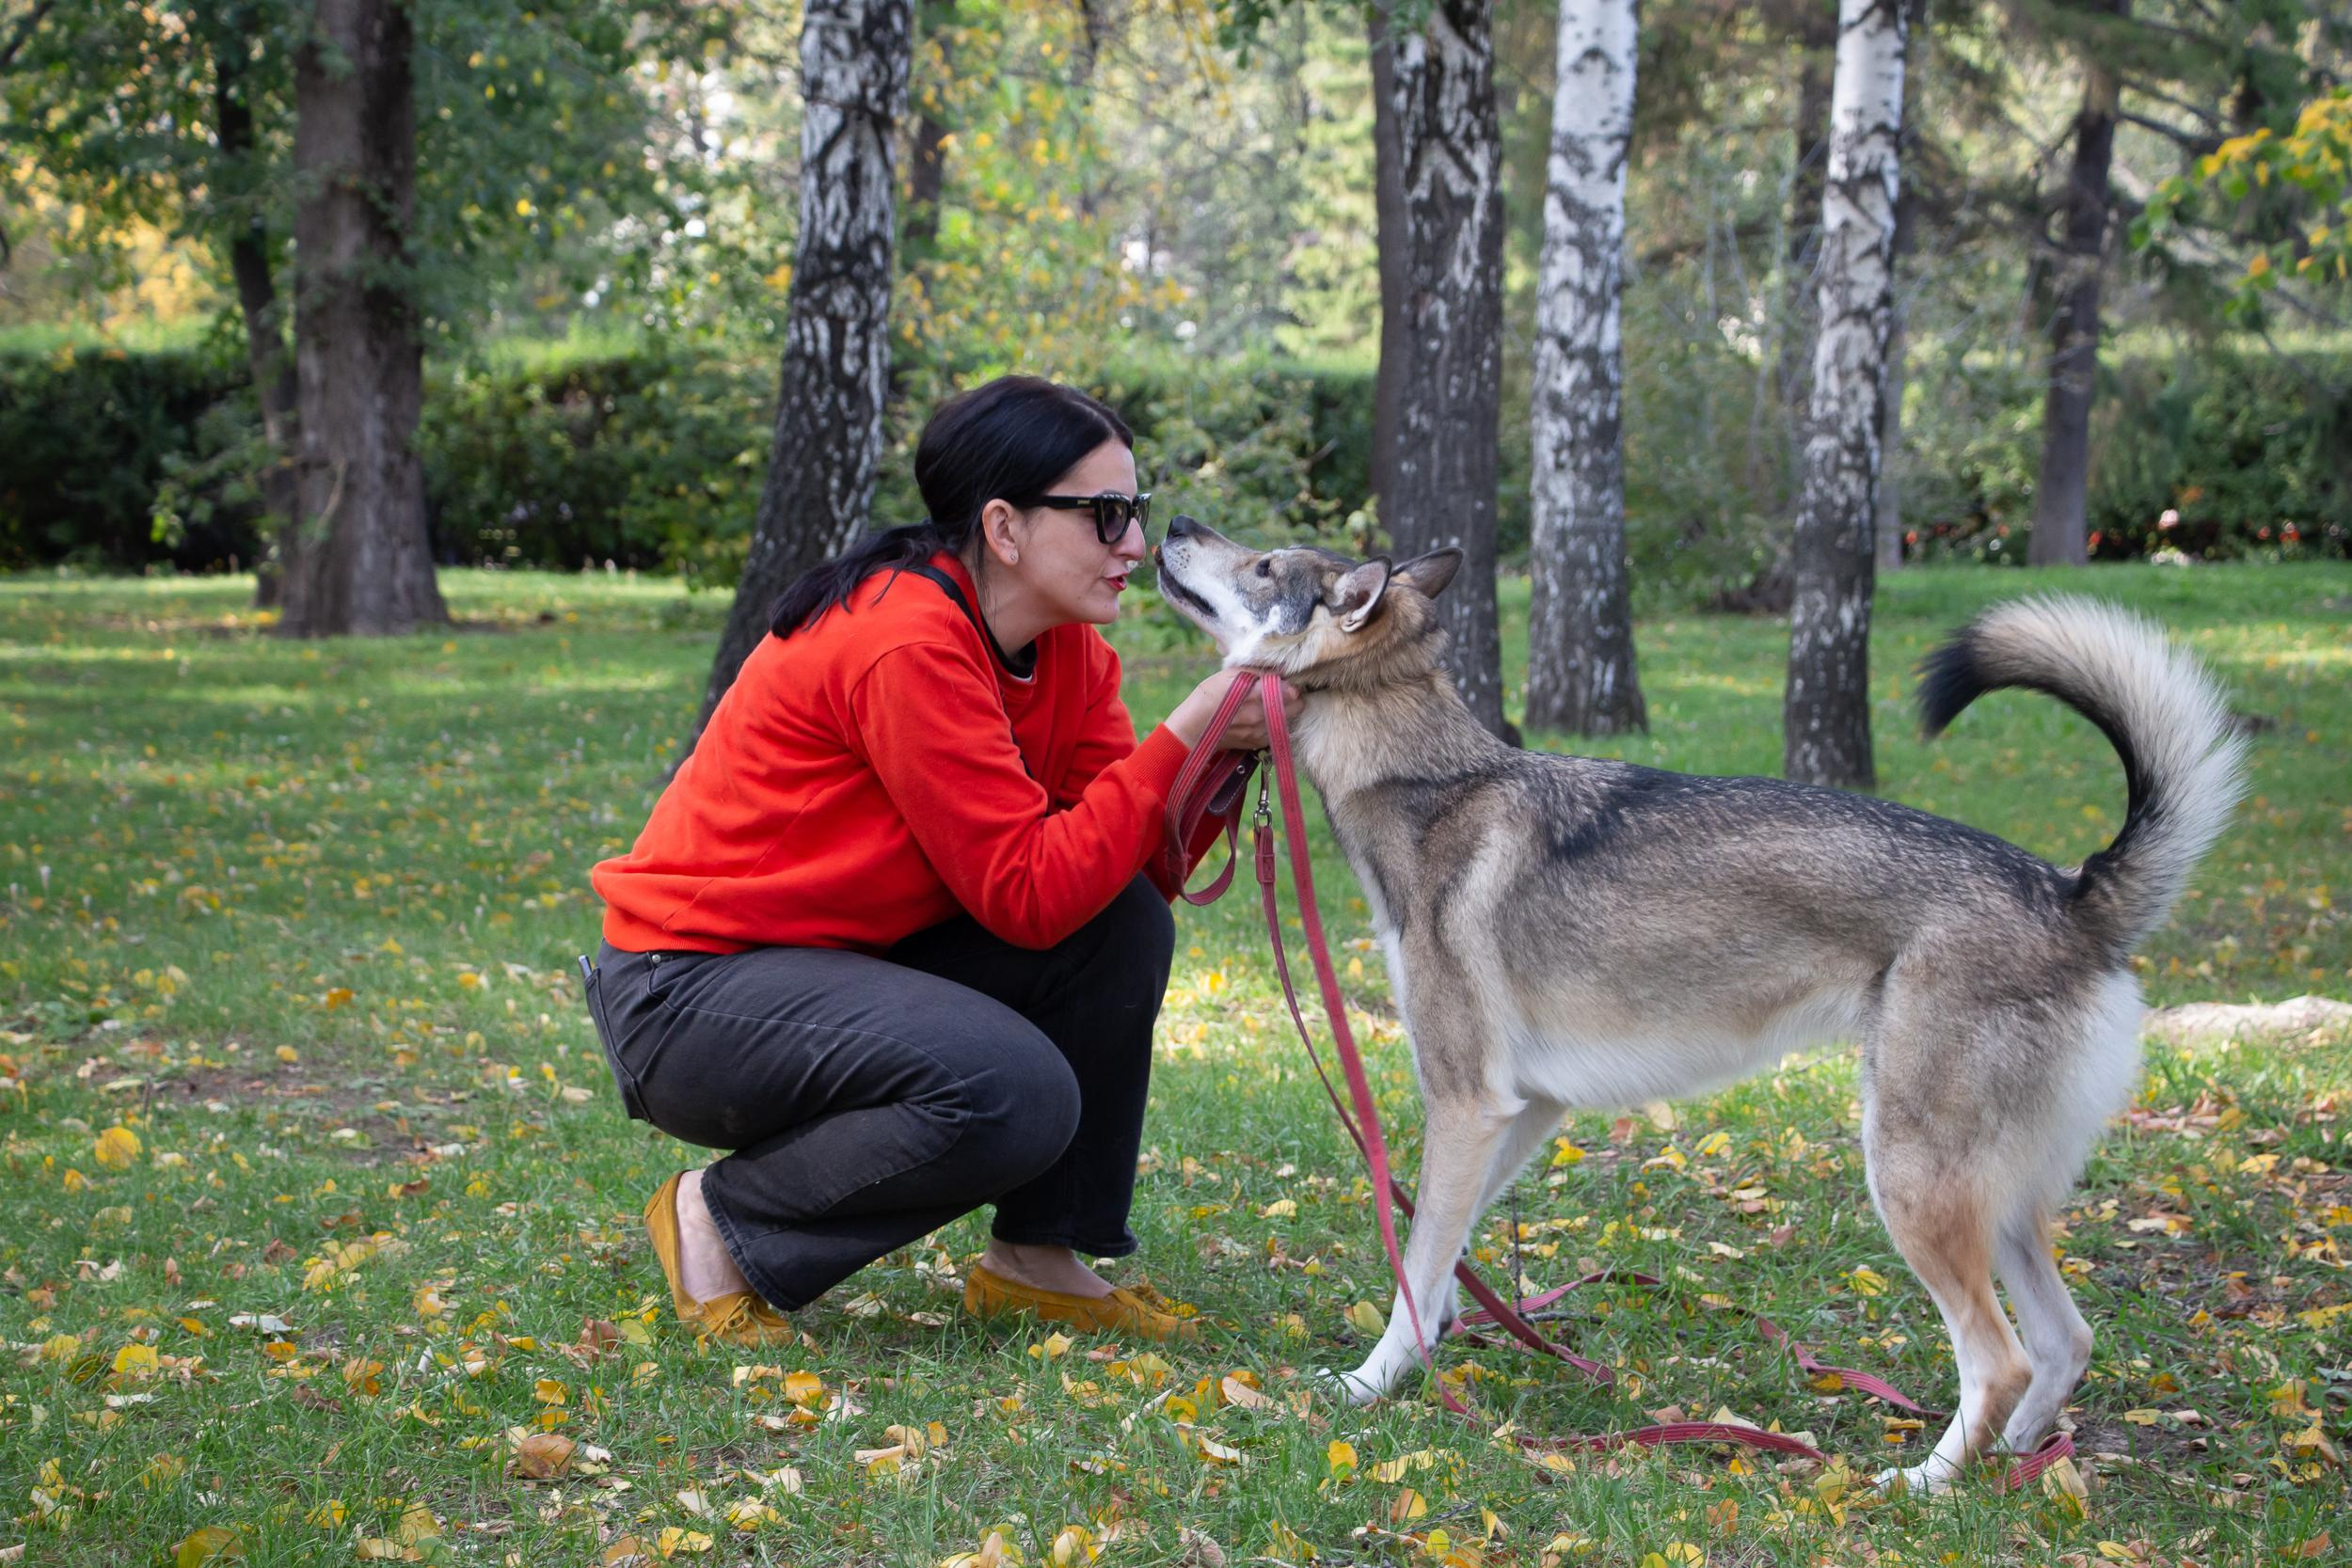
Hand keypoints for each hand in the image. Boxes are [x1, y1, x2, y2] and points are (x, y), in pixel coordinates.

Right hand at [1165, 668, 1305, 751]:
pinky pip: (1278, 732)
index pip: (1292, 690)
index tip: (1284, 682)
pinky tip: (1263, 717)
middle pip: (1297, 706)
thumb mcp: (1230, 675)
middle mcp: (1263, 715)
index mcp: (1257, 695)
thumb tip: (1278, 672)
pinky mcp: (1258, 743)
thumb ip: (1257, 672)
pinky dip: (1276, 724)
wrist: (1193, 728)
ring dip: (1286, 711)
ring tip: (1271, 704)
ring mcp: (1262, 732)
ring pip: (1289, 720)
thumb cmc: (1209, 696)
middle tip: (1282, 692)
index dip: (1291, 684)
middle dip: (1293, 698)